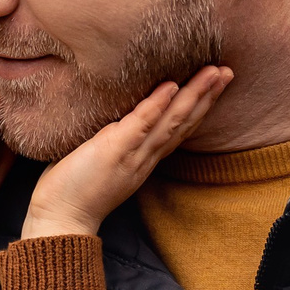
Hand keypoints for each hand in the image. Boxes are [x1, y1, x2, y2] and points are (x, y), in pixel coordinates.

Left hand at [23, 66, 233, 238]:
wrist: (61, 218)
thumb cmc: (74, 188)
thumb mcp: (101, 159)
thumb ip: (114, 139)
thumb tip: (113, 117)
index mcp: (144, 158)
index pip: (178, 129)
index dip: (198, 107)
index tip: (214, 85)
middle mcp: (145, 157)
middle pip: (184, 123)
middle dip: (208, 96)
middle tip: (228, 71)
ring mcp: (133, 155)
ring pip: (172, 122)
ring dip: (195, 96)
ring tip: (215, 73)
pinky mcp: (115, 151)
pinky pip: (140, 125)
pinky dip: (157, 105)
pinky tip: (172, 86)